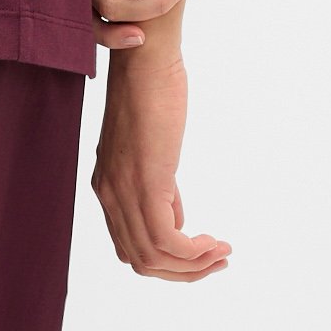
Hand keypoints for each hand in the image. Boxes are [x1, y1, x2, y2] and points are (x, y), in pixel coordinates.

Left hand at [91, 50, 231, 280]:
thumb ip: (160, 188)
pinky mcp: (147, 182)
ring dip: (193, 266)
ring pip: (153, 258)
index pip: (129, 248)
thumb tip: (177, 220)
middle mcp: (110, 195)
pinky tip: (214, 242)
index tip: (202, 253)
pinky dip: (194, 252)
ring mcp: (125, 191)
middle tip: (217, 261)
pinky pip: (167, 240)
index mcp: (109, 188)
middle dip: (183, 272)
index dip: (168, 262)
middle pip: (140, 261)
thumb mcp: (153, 150)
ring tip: (221, 254)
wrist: (145, 58)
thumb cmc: (153, 93)